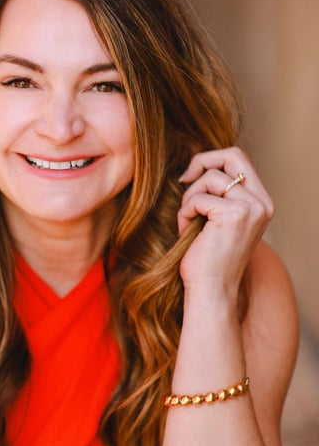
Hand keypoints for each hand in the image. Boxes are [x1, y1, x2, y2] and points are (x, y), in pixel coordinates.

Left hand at [178, 147, 273, 294]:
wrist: (211, 290)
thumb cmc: (208, 259)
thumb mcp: (218, 220)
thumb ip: (218, 193)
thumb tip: (197, 164)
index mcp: (261, 203)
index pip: (239, 159)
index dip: (212, 160)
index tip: (191, 176)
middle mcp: (262, 203)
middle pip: (232, 155)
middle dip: (201, 162)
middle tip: (183, 180)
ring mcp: (251, 208)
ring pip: (210, 178)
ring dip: (189, 198)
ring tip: (187, 222)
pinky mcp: (234, 215)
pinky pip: (198, 198)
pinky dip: (185, 212)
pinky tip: (185, 231)